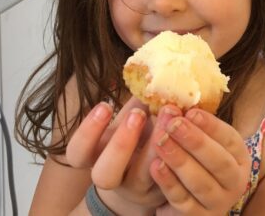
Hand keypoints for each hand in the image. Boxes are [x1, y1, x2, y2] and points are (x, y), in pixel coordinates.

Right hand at [66, 97, 181, 213]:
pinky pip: (167, 179)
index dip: (89, 131)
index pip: (77, 151)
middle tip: (138, 114)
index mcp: (95, 156)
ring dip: (153, 148)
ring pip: (138, 179)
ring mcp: (136, 187)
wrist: (143, 179)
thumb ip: (133, 104)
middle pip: (103, 175)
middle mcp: (112, 176)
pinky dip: (177, 151)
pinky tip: (187, 128)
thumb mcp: (126, 122)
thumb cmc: (134, 140)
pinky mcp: (160, 190)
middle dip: (121, 144)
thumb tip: (147, 73)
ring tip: (167, 117)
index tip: (106, 105)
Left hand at [150, 108, 250, 215]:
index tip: (191, 111)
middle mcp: (234, 181)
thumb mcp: (199, 138)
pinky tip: (155, 166)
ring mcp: (218, 202)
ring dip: (180, 160)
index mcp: (238, 156)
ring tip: (161, 141)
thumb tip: (174, 102)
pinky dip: (169, 183)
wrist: (187, 194)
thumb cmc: (194, 156)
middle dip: (195, 141)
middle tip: (173, 124)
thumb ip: (192, 122)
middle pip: (218, 162)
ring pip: (200, 182)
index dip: (211, 125)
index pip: (230, 138)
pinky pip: (183, 202)